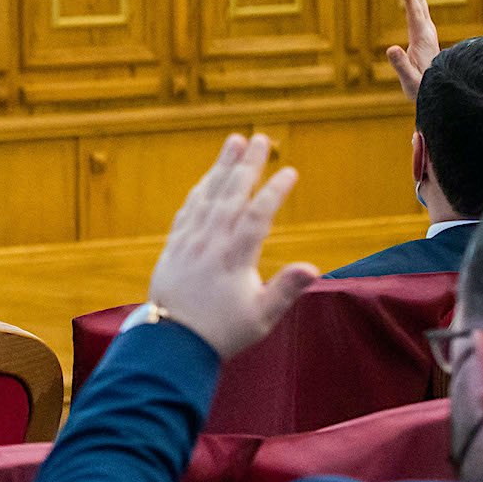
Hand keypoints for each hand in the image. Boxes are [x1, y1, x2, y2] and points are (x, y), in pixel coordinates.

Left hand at [144, 136, 319, 358]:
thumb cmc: (221, 333)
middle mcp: (209, 244)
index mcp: (233, 260)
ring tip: (234, 142)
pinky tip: (207, 178)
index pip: (257, 217)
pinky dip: (199, 191)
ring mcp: (188, 243)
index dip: (273, 192)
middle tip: (261, 138)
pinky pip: (186, 211)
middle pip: (230, 196)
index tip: (290, 171)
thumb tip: (314, 268)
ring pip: (206, 197)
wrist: (169, 343)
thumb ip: (285, 290)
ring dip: (221, 168)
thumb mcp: (260, 318)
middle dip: (247, 165)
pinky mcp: (173, 247)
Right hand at [386, 0, 440, 99]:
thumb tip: (390, 48)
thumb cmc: (423, 87)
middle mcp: (426, 29)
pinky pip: (415, 5)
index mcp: (422, 39)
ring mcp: (425, 28)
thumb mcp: (411, 81)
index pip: (415, 14)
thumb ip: (401, 66)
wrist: (440, 89)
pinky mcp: (422, 30)